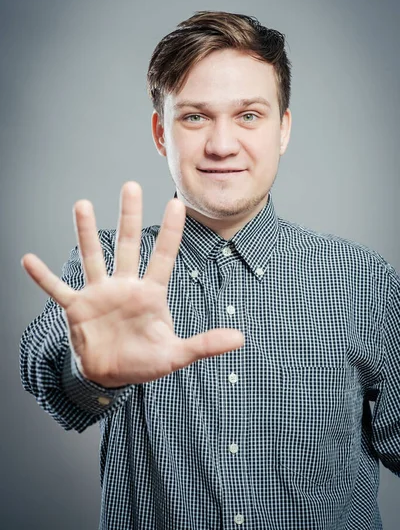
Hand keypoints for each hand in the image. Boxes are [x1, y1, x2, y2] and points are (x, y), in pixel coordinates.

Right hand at [21, 182, 243, 386]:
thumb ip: (205, 345)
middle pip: (127, 245)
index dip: (170, 231)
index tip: (176, 203)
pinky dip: (43, 277)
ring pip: (93, 257)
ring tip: (82, 205)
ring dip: (87, 233)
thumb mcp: (175, 355)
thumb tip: (241, 339)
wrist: (112, 375)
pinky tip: (28, 260)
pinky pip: (57, 290)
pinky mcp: (77, 308)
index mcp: (150, 294)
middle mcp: (124, 286)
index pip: (163, 256)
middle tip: (131, 185)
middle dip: (129, 216)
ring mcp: (99, 295)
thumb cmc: (144, 361)